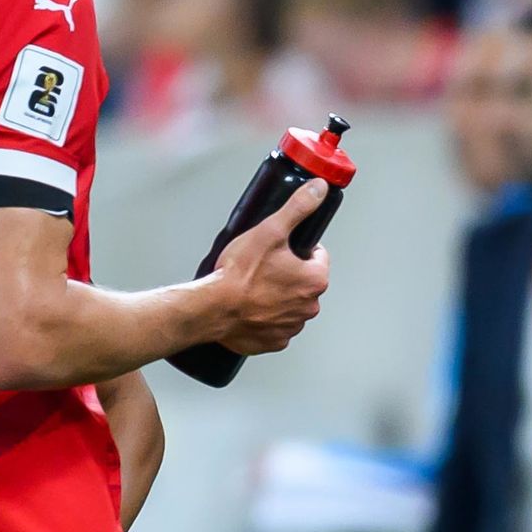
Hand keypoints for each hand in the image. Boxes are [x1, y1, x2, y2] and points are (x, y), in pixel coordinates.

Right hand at [202, 178, 333, 354]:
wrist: (212, 309)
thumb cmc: (239, 274)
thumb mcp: (270, 231)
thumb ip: (298, 208)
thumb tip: (319, 189)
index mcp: (315, 280)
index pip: (317, 257)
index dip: (298, 249)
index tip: (278, 250)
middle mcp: (309, 307)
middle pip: (304, 281)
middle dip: (287, 274)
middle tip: (261, 268)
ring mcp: (292, 326)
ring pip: (290, 304)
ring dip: (277, 296)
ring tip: (253, 288)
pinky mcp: (275, 341)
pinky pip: (275, 325)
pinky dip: (265, 317)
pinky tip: (249, 308)